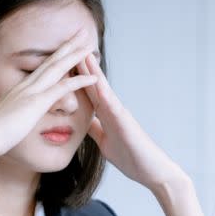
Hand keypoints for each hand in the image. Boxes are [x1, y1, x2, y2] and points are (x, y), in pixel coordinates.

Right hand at [0, 29, 97, 162]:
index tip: (66, 47)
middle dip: (67, 46)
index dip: (54, 56)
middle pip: (51, 61)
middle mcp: (25, 86)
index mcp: (18, 90)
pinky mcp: (37, 103)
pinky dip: (79, 81)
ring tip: (90, 45)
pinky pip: (63, 88)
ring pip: (58, 68)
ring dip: (76, 56)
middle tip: (81, 34)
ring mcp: (31, 92)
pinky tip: (94, 77)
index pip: (41, 68)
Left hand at [77, 53, 184, 190]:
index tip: (61, 58)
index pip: (86, 90)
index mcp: (105, 115)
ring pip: (103, 88)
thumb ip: (96, 129)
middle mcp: (112, 110)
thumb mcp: (104, 142)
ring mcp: (120, 114)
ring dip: (93, 71)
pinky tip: (96, 82)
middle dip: (81, 65)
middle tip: (70, 43)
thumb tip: (85, 121)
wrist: (152, 172)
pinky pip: (113, 106)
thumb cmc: (132, 158)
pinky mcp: (127, 123)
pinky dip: (104, 93)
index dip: (74, 74)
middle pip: (92, 83)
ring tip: (82, 52)